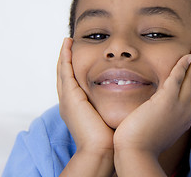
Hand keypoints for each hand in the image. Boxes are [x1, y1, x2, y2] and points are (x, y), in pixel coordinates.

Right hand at [57, 38, 113, 175]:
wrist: (102, 150)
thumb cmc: (110, 136)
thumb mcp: (110, 115)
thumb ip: (113, 104)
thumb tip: (128, 95)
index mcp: (77, 107)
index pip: (73, 82)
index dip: (74, 68)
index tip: (79, 54)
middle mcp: (68, 102)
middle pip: (64, 75)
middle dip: (66, 59)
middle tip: (69, 44)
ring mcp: (67, 99)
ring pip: (62, 71)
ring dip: (64, 55)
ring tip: (68, 41)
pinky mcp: (70, 96)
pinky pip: (65, 71)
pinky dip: (65, 57)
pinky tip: (68, 44)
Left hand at [113, 44, 190, 173]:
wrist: (136, 152)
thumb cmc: (144, 142)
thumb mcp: (162, 127)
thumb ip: (167, 116)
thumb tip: (164, 110)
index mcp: (186, 117)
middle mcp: (187, 111)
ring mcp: (178, 107)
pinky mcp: (166, 102)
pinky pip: (177, 79)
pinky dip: (183, 66)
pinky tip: (186, 56)